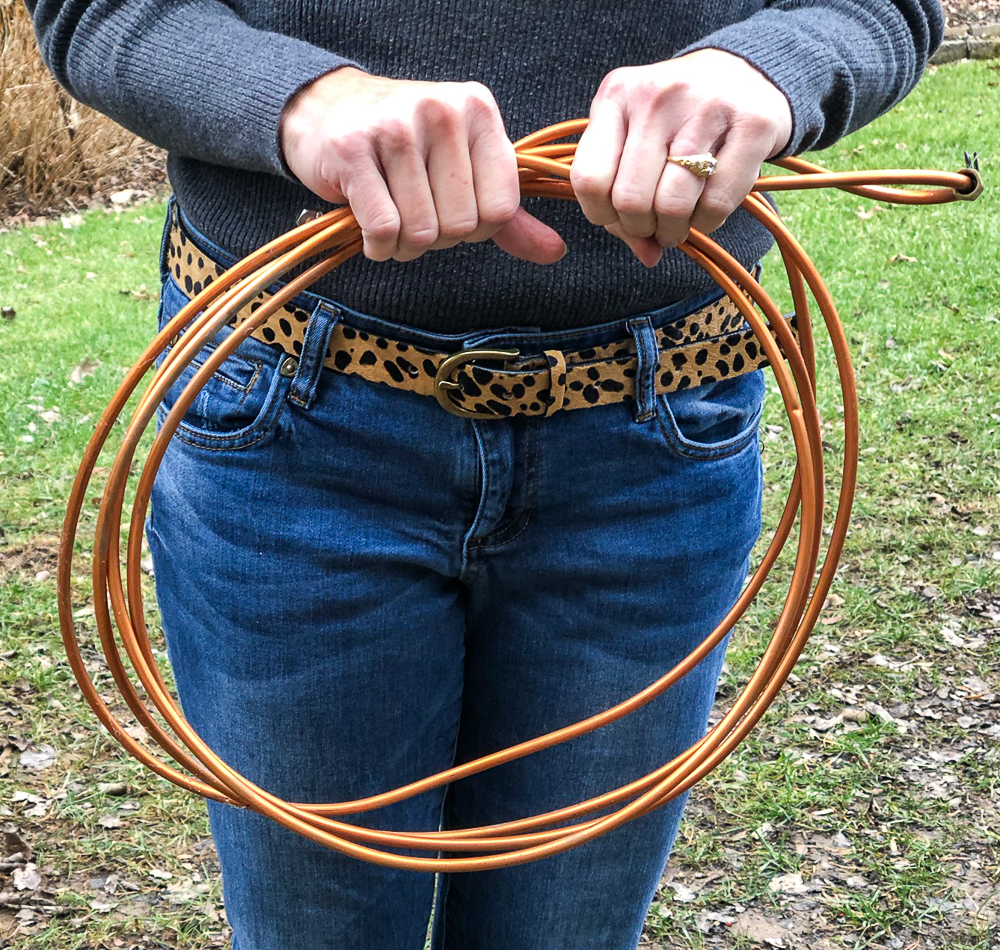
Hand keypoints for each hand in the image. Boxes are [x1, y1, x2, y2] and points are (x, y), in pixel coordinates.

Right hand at [280, 68, 565, 263]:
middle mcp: (442, 111)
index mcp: (479, 112)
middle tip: (414, 214)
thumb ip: (508, 215)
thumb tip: (557, 252)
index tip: (450, 211)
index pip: (500, 210)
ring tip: (392, 220)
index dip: (475, 229)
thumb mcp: (464, 169)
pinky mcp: (352, 148)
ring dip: (404, 247)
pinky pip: (383, 229)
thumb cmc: (406, 149)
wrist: (327, 111)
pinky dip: (378, 246)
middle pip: (461, 226)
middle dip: (437, 239)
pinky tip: (370, 230)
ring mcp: (396, 126)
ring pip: (421, 232)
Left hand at [571, 50, 792, 266]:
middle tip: (654, 225)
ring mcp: (705, 106)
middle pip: (631, 200)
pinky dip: (708, 222)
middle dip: (641, 228)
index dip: (602, 215)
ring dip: (675, 231)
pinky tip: (707, 212)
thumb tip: (647, 255)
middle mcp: (656, 96)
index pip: (589, 179)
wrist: (744, 74)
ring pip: (673, 205)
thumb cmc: (675, 119)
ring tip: (679, 225)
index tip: (619, 216)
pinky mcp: (752, 124)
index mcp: (616, 96)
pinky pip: (717, 202)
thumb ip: (621, 200)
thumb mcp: (635, 141)